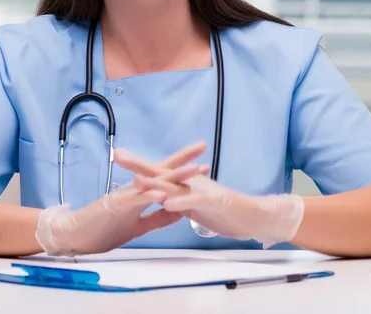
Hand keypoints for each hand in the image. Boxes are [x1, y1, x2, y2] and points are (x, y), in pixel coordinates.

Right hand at [35, 141, 208, 255]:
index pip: (165, 177)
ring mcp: (126, 195)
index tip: (203, 162)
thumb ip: (157, 218)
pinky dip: (150, 196)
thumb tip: (178, 212)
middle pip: (162, 171)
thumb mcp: (137, 226)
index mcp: (140, 194)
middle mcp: (135, 189)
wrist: (75, 235)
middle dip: (184, 160)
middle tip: (203, 146)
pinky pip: (136, 200)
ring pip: (153, 182)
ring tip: (193, 168)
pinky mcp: (116, 206)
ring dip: (174, 175)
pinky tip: (163, 193)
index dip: (183, 169)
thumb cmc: (103, 229)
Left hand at [118, 152, 304, 248]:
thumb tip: (163, 200)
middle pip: (160, 172)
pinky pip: (193, 202)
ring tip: (136, 179)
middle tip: (119, 155)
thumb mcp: (194, 207)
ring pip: (174, 185)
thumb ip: (179, 202)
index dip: (138, 164)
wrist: (251, 216)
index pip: (157, 172)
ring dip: (155, 183)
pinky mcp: (211, 203)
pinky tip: (168, 203)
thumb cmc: (223, 211)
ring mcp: (199, 192)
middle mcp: (189, 183)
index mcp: (184, 184)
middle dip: (138, 165)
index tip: (118, 156)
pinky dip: (180, 202)